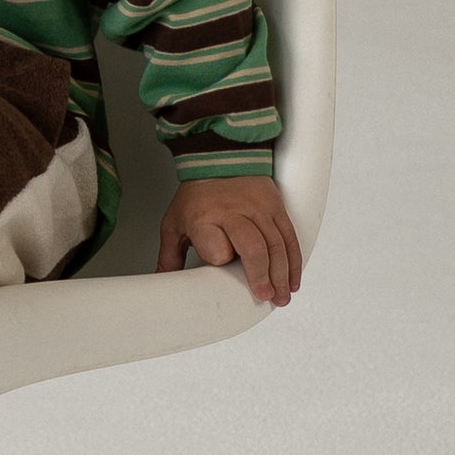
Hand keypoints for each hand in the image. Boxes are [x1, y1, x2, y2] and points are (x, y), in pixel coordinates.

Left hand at [157, 177, 302, 306]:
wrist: (219, 157)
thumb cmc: (196, 195)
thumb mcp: (174, 224)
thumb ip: (169, 256)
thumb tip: (162, 283)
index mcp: (204, 218)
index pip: (217, 250)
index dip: (220, 260)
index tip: (221, 265)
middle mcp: (234, 212)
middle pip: (253, 249)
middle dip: (261, 277)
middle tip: (264, 296)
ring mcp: (259, 209)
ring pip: (276, 245)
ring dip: (281, 275)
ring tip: (280, 297)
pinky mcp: (276, 207)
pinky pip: (289, 237)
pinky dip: (293, 261)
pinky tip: (292, 280)